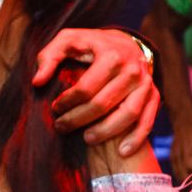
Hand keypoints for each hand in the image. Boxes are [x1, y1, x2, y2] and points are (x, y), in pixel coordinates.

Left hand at [34, 28, 159, 154]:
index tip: (55, 108)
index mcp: (110, 55)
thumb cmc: (92, 45)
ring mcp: (145, 84)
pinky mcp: (154, 95)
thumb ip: (49, 57)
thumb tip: (38, 82)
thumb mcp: (68, 40)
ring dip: (106, 132)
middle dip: (78, 119)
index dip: (67, 102)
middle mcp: (131, 70)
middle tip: (62, 127)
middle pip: (103, 104)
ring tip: (86, 140)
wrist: (127, 43)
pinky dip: (137, 138)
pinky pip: (147, 120)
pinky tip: (122, 151)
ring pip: (127, 114)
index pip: (86, 87)